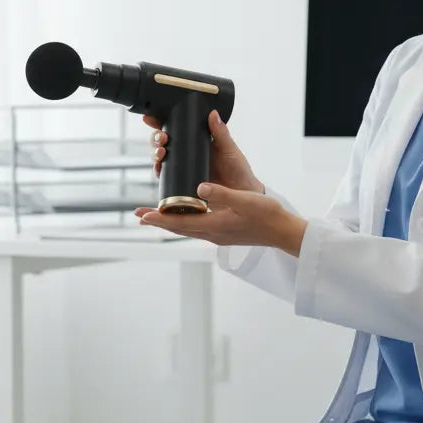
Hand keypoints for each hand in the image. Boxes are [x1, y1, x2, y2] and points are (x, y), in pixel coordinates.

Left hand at [136, 182, 307, 255]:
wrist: (283, 231)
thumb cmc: (266, 214)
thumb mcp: (244, 200)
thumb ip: (221, 194)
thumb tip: (199, 188)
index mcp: (214, 226)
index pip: (180, 223)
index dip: (160, 219)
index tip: (143, 215)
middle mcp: (212, 233)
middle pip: (178, 228)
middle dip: (158, 221)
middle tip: (139, 216)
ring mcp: (218, 235)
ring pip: (187, 229)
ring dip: (169, 222)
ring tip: (154, 217)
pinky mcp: (223, 232)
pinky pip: (197, 228)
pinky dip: (184, 222)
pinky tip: (184, 216)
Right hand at [145, 109, 263, 193]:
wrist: (242, 194)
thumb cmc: (238, 170)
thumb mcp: (229, 149)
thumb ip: (221, 133)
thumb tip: (213, 113)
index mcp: (196, 141)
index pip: (175, 129)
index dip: (160, 123)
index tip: (151, 119)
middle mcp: (186, 154)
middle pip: (163, 143)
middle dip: (156, 138)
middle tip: (161, 138)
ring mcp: (182, 169)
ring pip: (161, 159)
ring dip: (155, 154)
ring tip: (161, 153)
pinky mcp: (181, 184)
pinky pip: (165, 178)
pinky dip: (158, 172)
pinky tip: (159, 169)